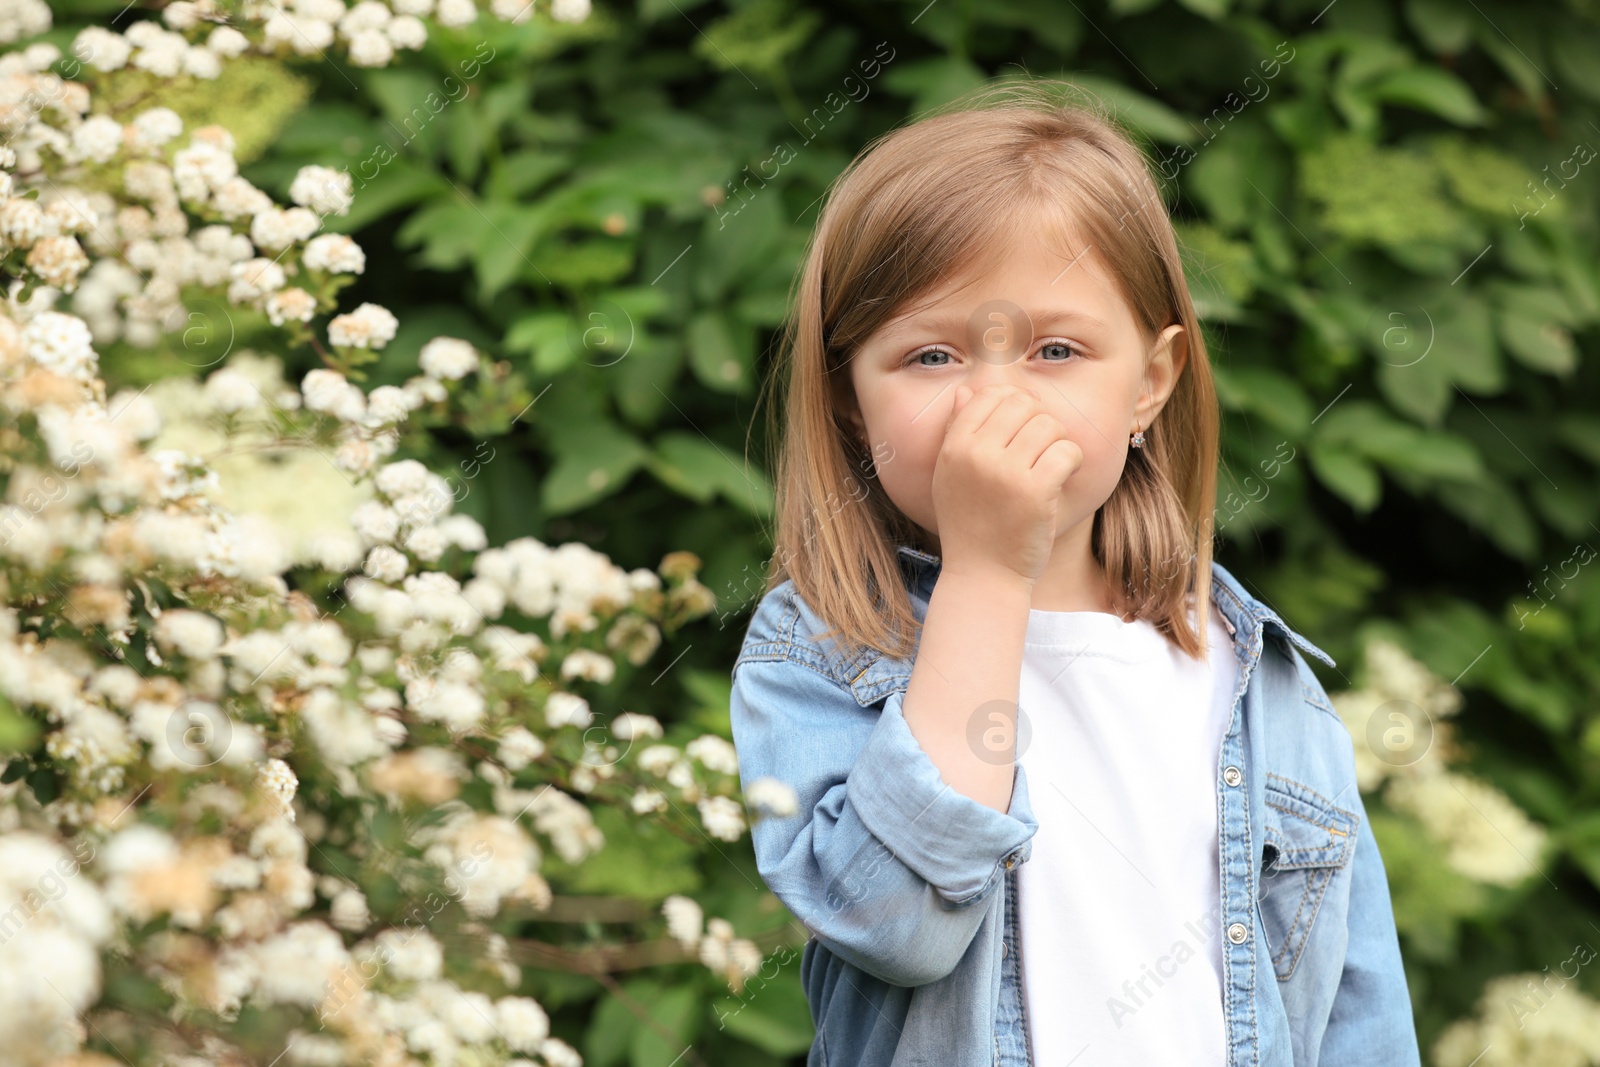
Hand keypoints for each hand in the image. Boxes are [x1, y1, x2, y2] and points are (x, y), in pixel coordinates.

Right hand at [930, 383, 1081, 586]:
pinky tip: (1063, 478)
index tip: (1025, 427)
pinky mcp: (1035, 492)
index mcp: (954, 447)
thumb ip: (956, 431)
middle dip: (1040, 421)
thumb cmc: (969, 525)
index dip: (1015, 404)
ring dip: (1058, 443)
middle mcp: (975, 455)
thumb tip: (964, 390)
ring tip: (1052, 466)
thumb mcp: (949, 476)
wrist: (982, 575)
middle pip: (1023, 404)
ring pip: (1049, 425)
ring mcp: (1005, 473)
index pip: (991, 395)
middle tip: (1042, 448)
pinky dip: (1072, 462)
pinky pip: (1067, 451)